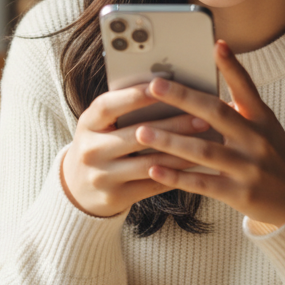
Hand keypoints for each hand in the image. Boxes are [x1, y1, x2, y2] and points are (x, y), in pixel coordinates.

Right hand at [62, 85, 208, 217]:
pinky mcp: (115, 198)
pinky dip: (176, 174)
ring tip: (206, 143)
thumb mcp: (101, 125)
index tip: (164, 85)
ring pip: (149, 163)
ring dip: (181, 152)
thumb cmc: (100, 145)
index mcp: (87, 124)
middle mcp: (90, 151)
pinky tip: (196, 165)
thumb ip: (124, 108)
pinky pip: (152, 185)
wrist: (77, 190)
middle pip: (136, 135)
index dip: (135, 95)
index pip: (108, 106)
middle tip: (202, 118)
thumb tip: (167, 88)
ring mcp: (101, 177)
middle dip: (173, 125)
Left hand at [135, 40, 284, 227]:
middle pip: (216, 113)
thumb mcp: (265, 125)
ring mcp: (248, 168)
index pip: (246, 87)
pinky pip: (203, 183)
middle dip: (183, 98)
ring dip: (170, 141)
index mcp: (261, 119)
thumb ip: (240, 105)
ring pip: (204, 151)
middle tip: (154, 87)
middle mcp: (256, 139)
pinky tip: (154, 168)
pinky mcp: (239, 194)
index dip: (232, 66)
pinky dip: (177, 176)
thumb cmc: (274, 155)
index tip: (216, 45)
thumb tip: (214, 78)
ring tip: (142, 132)